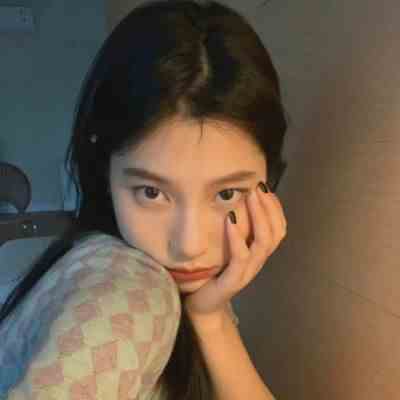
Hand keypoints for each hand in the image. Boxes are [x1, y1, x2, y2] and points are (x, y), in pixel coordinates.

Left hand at [183, 182, 287, 320]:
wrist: (203, 305)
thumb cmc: (214, 272)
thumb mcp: (228, 248)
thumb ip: (236, 231)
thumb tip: (235, 201)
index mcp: (258, 253)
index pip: (278, 228)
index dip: (276, 208)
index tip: (266, 188)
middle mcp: (258, 261)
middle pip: (275, 233)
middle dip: (269, 207)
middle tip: (259, 187)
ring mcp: (248, 272)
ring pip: (263, 243)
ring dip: (259, 217)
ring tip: (251, 197)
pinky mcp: (233, 281)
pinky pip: (241, 257)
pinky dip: (237, 236)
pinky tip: (231, 219)